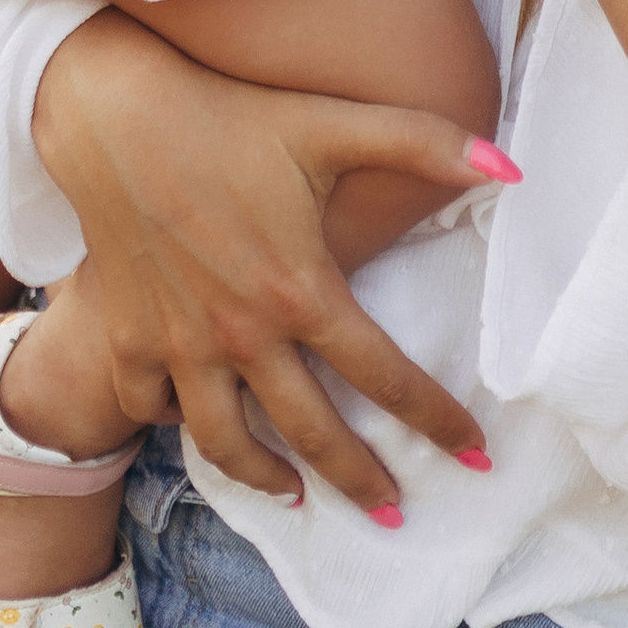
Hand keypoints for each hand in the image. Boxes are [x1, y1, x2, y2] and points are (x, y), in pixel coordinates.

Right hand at [32, 17, 500, 516]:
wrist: (112, 115)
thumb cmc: (233, 116)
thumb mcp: (334, 123)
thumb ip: (427, 143)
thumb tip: (514, 168)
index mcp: (301, 290)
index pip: (387, 378)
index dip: (438, 422)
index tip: (475, 457)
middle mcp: (242, 334)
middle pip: (314, 433)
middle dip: (362, 483)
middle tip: (395, 513)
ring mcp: (179, 344)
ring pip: (227, 443)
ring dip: (265, 477)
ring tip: (295, 492)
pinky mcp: (128, 338)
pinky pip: (153, 408)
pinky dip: (177, 425)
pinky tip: (204, 421)